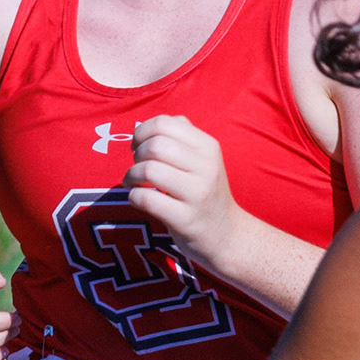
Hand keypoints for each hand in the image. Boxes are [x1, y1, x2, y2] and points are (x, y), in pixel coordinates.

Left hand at [125, 115, 239, 270]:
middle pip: (155, 145)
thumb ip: (181, 138)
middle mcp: (206, 167)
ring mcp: (197, 194)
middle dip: (136, 155)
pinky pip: (146, 199)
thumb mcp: (204, 160)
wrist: (228, 236)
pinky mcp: (186, 219)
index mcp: (208, 146)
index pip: (164, 124)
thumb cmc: (206, 194)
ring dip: (131, 176)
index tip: (138, 146)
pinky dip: (133, 197)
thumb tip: (149, 127)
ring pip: (148, 170)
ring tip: (132, 183)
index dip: (142, 132)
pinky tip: (138, 199)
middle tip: (137, 167)